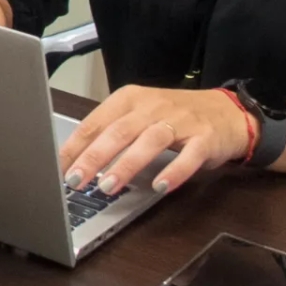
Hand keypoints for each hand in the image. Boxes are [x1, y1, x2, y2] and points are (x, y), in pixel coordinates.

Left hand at [59, 83, 257, 197]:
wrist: (227, 112)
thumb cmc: (175, 117)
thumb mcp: (140, 116)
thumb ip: (112, 133)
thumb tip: (74, 161)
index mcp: (131, 99)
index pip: (96, 122)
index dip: (75, 146)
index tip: (58, 168)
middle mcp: (153, 106)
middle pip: (118, 131)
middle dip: (94, 157)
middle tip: (75, 180)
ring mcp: (181, 121)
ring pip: (150, 140)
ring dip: (127, 164)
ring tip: (108, 186)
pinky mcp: (205, 137)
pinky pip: (189, 155)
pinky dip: (174, 171)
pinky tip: (160, 186)